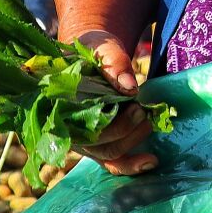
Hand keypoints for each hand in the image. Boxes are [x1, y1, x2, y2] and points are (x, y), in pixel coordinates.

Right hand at [66, 28, 157, 175]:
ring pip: (107, 154)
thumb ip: (113, 63)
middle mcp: (68, 127)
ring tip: (149, 122)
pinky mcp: (98, 144)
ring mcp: (84, 139)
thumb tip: (130, 87)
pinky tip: (151, 161)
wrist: (94, 53)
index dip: (108, 122)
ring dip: (132, 141)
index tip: (134, 106)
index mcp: (60, 104)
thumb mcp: (101, 47)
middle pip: (97, 143)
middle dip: (125, 129)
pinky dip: (132, 165)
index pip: (80, 125)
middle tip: (142, 110)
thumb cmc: (92, 50)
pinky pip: (113, 162)